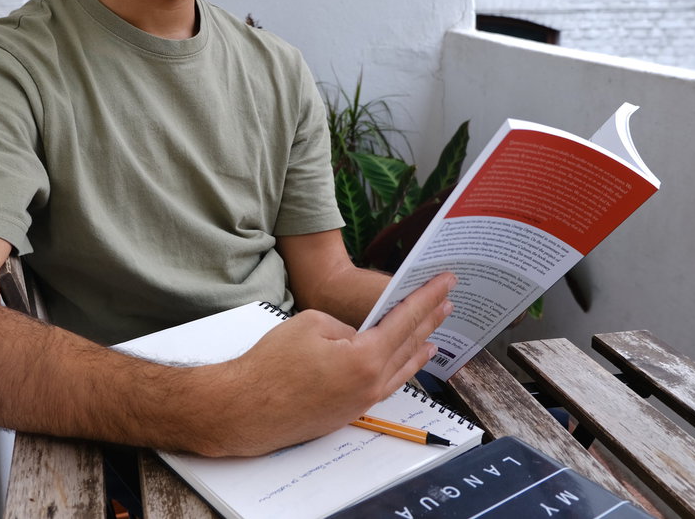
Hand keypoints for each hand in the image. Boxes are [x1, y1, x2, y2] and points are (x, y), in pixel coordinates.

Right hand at [201, 272, 456, 456]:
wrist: (245, 409)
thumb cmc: (272, 364)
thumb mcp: (312, 324)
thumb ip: (346, 327)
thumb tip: (358, 337)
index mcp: (366, 359)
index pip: (406, 321)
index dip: (427, 297)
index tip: (445, 282)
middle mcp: (371, 385)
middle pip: (410, 345)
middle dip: (430, 320)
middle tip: (448, 300)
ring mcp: (362, 402)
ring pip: (401, 370)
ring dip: (419, 347)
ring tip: (436, 332)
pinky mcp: (349, 412)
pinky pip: (386, 385)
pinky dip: (401, 370)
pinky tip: (405, 363)